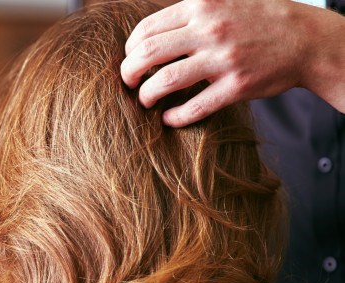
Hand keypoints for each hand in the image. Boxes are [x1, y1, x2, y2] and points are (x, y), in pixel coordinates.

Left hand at [120, 0, 344, 127]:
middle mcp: (210, 30)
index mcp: (201, 7)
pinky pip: (195, 107)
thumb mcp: (222, 3)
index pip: (147, 29)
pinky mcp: (236, 86)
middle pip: (148, 54)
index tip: (130, 60)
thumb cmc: (258, 21)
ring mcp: (223, 59)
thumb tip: (149, 34)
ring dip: (147, 95)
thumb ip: (190, 16)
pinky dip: (175, 117)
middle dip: (129, 72)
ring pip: (166, 81)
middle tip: (129, 83)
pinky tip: (168, 119)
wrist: (306, 39)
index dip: (130, 49)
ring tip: (145, 101)